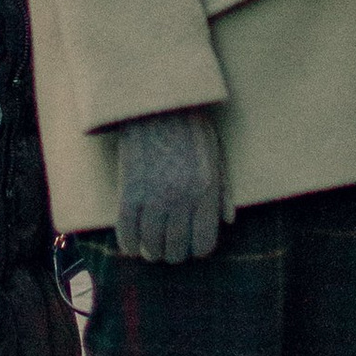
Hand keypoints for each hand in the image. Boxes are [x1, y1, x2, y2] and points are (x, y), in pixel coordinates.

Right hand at [115, 108, 231, 262]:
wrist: (156, 103)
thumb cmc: (190, 127)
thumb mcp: (215, 154)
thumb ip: (223, 190)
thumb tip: (228, 221)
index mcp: (206, 190)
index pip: (203, 242)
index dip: (196, 250)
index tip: (189, 246)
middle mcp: (182, 198)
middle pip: (176, 248)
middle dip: (173, 253)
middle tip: (168, 249)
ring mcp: (154, 196)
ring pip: (151, 244)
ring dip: (151, 252)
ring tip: (150, 250)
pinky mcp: (130, 190)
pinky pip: (126, 230)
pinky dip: (128, 243)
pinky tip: (131, 245)